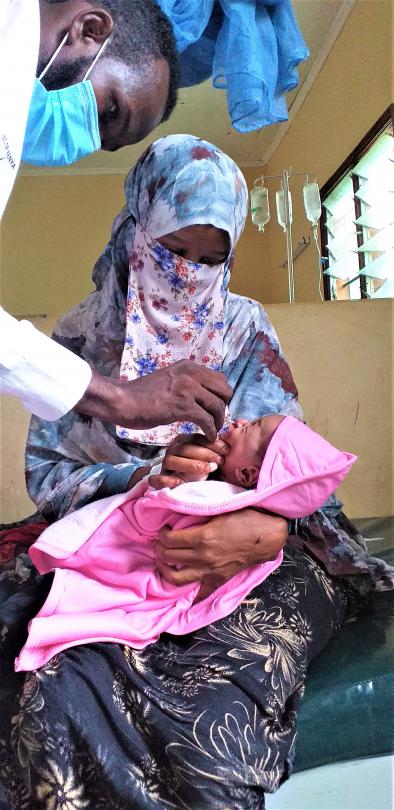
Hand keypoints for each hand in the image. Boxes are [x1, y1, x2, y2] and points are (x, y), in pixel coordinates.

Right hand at [75, 362, 231, 441]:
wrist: (123, 401)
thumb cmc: (143, 395)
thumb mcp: (170, 380)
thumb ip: (188, 383)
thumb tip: (205, 394)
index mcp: (189, 366)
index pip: (220, 379)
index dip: (221, 396)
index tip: (215, 409)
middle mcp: (191, 374)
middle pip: (225, 391)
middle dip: (223, 408)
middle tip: (215, 420)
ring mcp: (187, 389)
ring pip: (218, 406)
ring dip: (218, 422)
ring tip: (212, 431)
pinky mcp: (182, 406)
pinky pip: (206, 420)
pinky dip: (210, 431)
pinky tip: (207, 437)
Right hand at [149, 433, 229, 488]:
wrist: (188, 485)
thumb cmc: (202, 468)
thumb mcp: (211, 457)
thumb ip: (218, 447)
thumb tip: (233, 432)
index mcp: (184, 441)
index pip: (196, 438)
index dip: (212, 444)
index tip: (227, 451)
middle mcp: (173, 450)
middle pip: (184, 448)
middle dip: (204, 454)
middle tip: (219, 462)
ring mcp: (165, 465)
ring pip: (171, 461)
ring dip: (190, 465)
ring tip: (207, 470)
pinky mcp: (158, 480)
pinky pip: (156, 479)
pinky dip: (166, 480)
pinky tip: (178, 482)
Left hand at [155, 509, 287, 601]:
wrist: (266, 536)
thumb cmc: (245, 518)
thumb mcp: (218, 511)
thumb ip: (198, 517)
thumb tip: (179, 517)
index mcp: (202, 537)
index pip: (169, 540)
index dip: (162, 534)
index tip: (164, 530)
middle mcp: (203, 557)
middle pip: (168, 557)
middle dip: (159, 548)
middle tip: (160, 542)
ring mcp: (210, 571)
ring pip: (175, 578)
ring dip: (164, 569)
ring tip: (163, 560)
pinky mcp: (218, 580)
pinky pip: (199, 592)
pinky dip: (189, 592)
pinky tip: (184, 586)